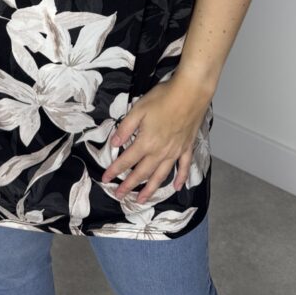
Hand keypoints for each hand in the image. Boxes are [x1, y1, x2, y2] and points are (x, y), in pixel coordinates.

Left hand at [101, 77, 211, 202]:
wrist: (190, 94)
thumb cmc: (162, 98)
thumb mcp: (138, 109)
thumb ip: (125, 128)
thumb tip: (114, 143)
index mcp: (146, 142)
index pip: (126, 160)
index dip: (114, 170)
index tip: (105, 178)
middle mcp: (160, 152)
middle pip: (142, 173)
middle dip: (129, 185)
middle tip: (119, 195)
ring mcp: (175, 152)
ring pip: (160, 175)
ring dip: (150, 189)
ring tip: (141, 200)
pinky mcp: (186, 148)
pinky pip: (183, 167)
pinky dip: (180, 179)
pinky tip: (177, 187)